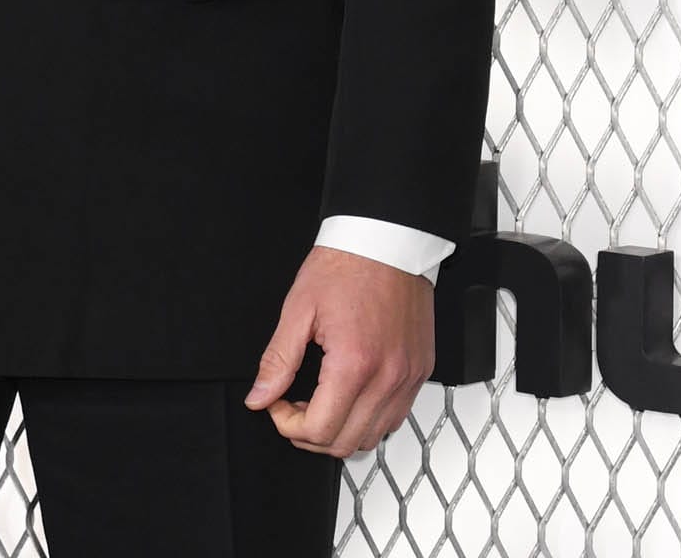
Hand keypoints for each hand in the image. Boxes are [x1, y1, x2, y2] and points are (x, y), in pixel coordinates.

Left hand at [243, 246, 434, 456]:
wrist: (386, 238)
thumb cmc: (345, 265)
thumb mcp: (299, 308)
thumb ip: (278, 360)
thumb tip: (259, 397)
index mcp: (354, 363)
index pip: (320, 428)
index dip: (288, 425)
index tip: (276, 405)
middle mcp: (388, 378)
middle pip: (346, 442)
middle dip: (310, 433)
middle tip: (292, 407)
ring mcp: (409, 377)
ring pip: (373, 436)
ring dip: (341, 430)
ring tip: (321, 401)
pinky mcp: (421, 371)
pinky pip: (396, 416)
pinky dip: (369, 418)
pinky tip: (350, 395)